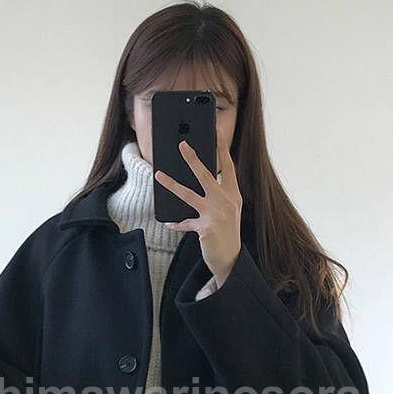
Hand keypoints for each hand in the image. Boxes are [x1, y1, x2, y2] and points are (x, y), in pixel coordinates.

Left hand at [154, 125, 242, 286]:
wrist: (230, 260)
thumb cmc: (226, 234)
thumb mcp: (227, 212)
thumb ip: (216, 196)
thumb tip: (196, 181)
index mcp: (233, 195)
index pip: (228, 167)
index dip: (222, 149)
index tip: (216, 132)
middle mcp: (226, 202)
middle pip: (206, 175)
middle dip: (192, 158)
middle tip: (182, 145)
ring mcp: (217, 214)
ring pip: (189, 194)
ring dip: (172, 184)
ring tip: (159, 175)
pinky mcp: (206, 228)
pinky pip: (185, 222)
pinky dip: (177, 223)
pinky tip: (170, 223)